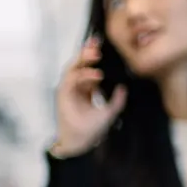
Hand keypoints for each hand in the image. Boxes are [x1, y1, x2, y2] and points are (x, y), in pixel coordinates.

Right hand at [52, 37, 127, 156]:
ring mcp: (68, 91)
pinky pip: (71, 80)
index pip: (88, 67)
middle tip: (97, 44)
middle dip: (86, 52)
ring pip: (72, 68)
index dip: (93, 56)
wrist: (81, 143)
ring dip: (82, 60)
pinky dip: (82, 75)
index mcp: (85, 89)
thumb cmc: (92, 130)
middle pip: (79, 64)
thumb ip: (117, 100)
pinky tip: (96, 75)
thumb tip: (123, 88)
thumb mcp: (110, 112)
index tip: (102, 46)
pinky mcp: (62, 96)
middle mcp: (75, 87)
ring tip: (95, 54)